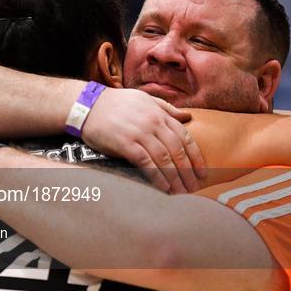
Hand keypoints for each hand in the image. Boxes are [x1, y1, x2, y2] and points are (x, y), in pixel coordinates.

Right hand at [82, 88, 205, 193]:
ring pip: (164, 159)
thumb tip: (187, 117)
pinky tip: (164, 188)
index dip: (196, 156)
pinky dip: (157, 177)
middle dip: (188, 172)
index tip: (202, 172)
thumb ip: (166, 108)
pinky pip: (146, 163)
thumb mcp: (144, 99)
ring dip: (175, 178)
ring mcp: (139, 133)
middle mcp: (153, 123)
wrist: (88, 106)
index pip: (185, 136)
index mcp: (159, 113)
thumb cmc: (116, 103)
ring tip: (181, 192)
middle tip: (194, 188)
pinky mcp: (125, 144)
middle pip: (177, 150)